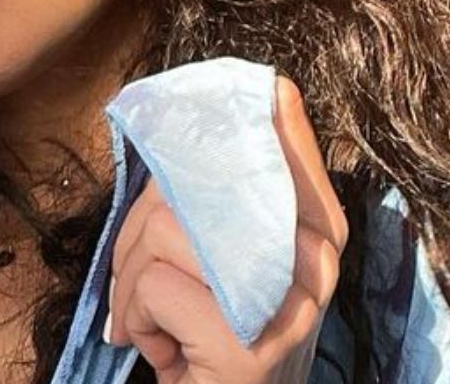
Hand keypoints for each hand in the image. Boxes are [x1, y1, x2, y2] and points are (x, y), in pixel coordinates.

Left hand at [102, 73, 348, 383]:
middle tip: (141, 281)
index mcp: (320, 229)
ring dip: (129, 283)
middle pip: (193, 181)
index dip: (230, 111)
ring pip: (161, 231)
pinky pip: (151, 286)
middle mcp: (316, 261)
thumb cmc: (215, 338)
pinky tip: (160, 348)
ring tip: (152, 321)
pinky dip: (134, 319)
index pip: (281, 129)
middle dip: (139, 228)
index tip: (202, 101)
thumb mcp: (231, 262)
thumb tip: (174, 127)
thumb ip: (219, 202)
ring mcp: (285, 304)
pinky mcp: (244, 344)